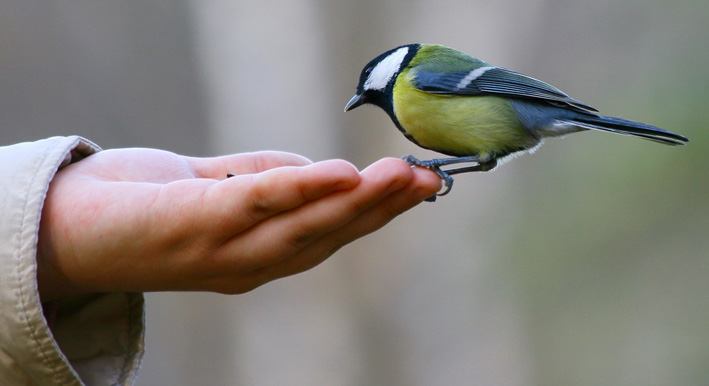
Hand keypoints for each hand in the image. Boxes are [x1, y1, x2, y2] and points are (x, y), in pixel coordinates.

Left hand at [37, 148, 440, 300]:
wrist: (66, 228)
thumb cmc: (147, 207)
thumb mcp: (218, 191)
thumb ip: (267, 181)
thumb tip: (318, 171)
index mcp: (261, 259)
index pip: (333, 236)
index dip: (379, 214)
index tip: (421, 187)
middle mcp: (251, 266)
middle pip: (330, 237)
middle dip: (384, 210)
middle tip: (430, 181)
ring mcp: (224, 250)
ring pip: (306, 227)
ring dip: (360, 202)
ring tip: (403, 176)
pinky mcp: (195, 223)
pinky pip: (260, 205)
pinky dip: (304, 190)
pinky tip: (341, 176)